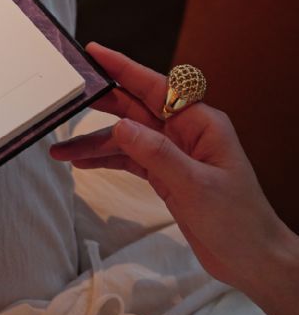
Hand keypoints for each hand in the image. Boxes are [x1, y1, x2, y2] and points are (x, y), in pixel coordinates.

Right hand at [50, 44, 296, 297]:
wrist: (252, 260)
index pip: (156, 87)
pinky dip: (106, 161)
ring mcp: (175, 154)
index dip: (123, 68)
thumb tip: (122, 127)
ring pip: (127, 138)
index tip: (95, 53)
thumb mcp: (196, 185)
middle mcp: (186, 133)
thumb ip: (157, 154)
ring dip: (96, 144)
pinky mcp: (166, 176)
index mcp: (201, 123)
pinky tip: (84, 162)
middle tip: (66, 99)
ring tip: (63, 150)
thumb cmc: (239, 222)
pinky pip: (129, 160)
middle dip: (100, 105)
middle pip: (135, 108)